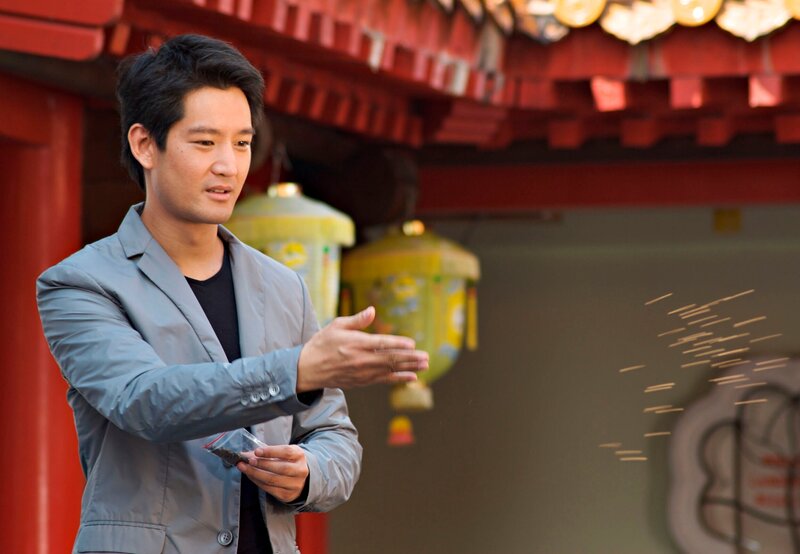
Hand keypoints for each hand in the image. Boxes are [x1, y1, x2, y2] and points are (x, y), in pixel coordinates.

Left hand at [237, 445, 308, 502]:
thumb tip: (244, 455)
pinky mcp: (287, 495)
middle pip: (281, 468)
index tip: (257, 451)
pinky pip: (270, 489)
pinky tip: (251, 476)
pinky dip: (258, 482)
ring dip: (256, 474)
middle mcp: (300, 470)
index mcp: (299, 456)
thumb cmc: (287, 461)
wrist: (299, 478)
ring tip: (245, 468)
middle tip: (249, 461)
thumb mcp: (282, 452)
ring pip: (273, 480)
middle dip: (262, 464)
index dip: (270, 452)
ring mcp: (295, 484)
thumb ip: (266, 452)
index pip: (286, 452)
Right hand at [296, 306, 428, 391]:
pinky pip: (384, 380)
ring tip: (425, 366)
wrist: (308, 369)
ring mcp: (363, 372)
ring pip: (390, 370)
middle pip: (390, 359)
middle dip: (410, 358)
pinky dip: (398, 379)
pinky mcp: (362, 381)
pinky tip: (411, 377)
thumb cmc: (322, 344)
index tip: (412, 344)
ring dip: (409, 368)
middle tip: (426, 357)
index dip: (398, 344)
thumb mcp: (337, 326)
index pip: (381, 344)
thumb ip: (357, 320)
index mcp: (356, 344)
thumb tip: (372, 311)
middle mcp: (361, 360)